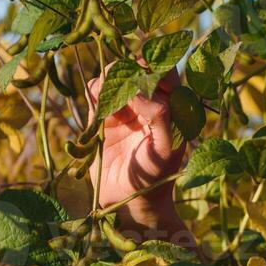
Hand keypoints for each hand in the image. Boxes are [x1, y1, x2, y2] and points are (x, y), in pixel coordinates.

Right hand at [85, 61, 184, 226]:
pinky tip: (99, 114)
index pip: (166, 73)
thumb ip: (160, 117)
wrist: (128, 198)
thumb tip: (140, 92)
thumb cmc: (155, 176)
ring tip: (110, 106)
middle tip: (123, 93)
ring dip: (108, 81)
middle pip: (136, 68)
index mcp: (171, 107)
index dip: (155, 69)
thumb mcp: (166, 148)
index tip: (146, 82)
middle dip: (128, 72)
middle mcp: (148, 102)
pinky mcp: (102, 116)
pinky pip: (94, 91)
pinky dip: (94, 93)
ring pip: (113, 75)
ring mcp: (124, 107)